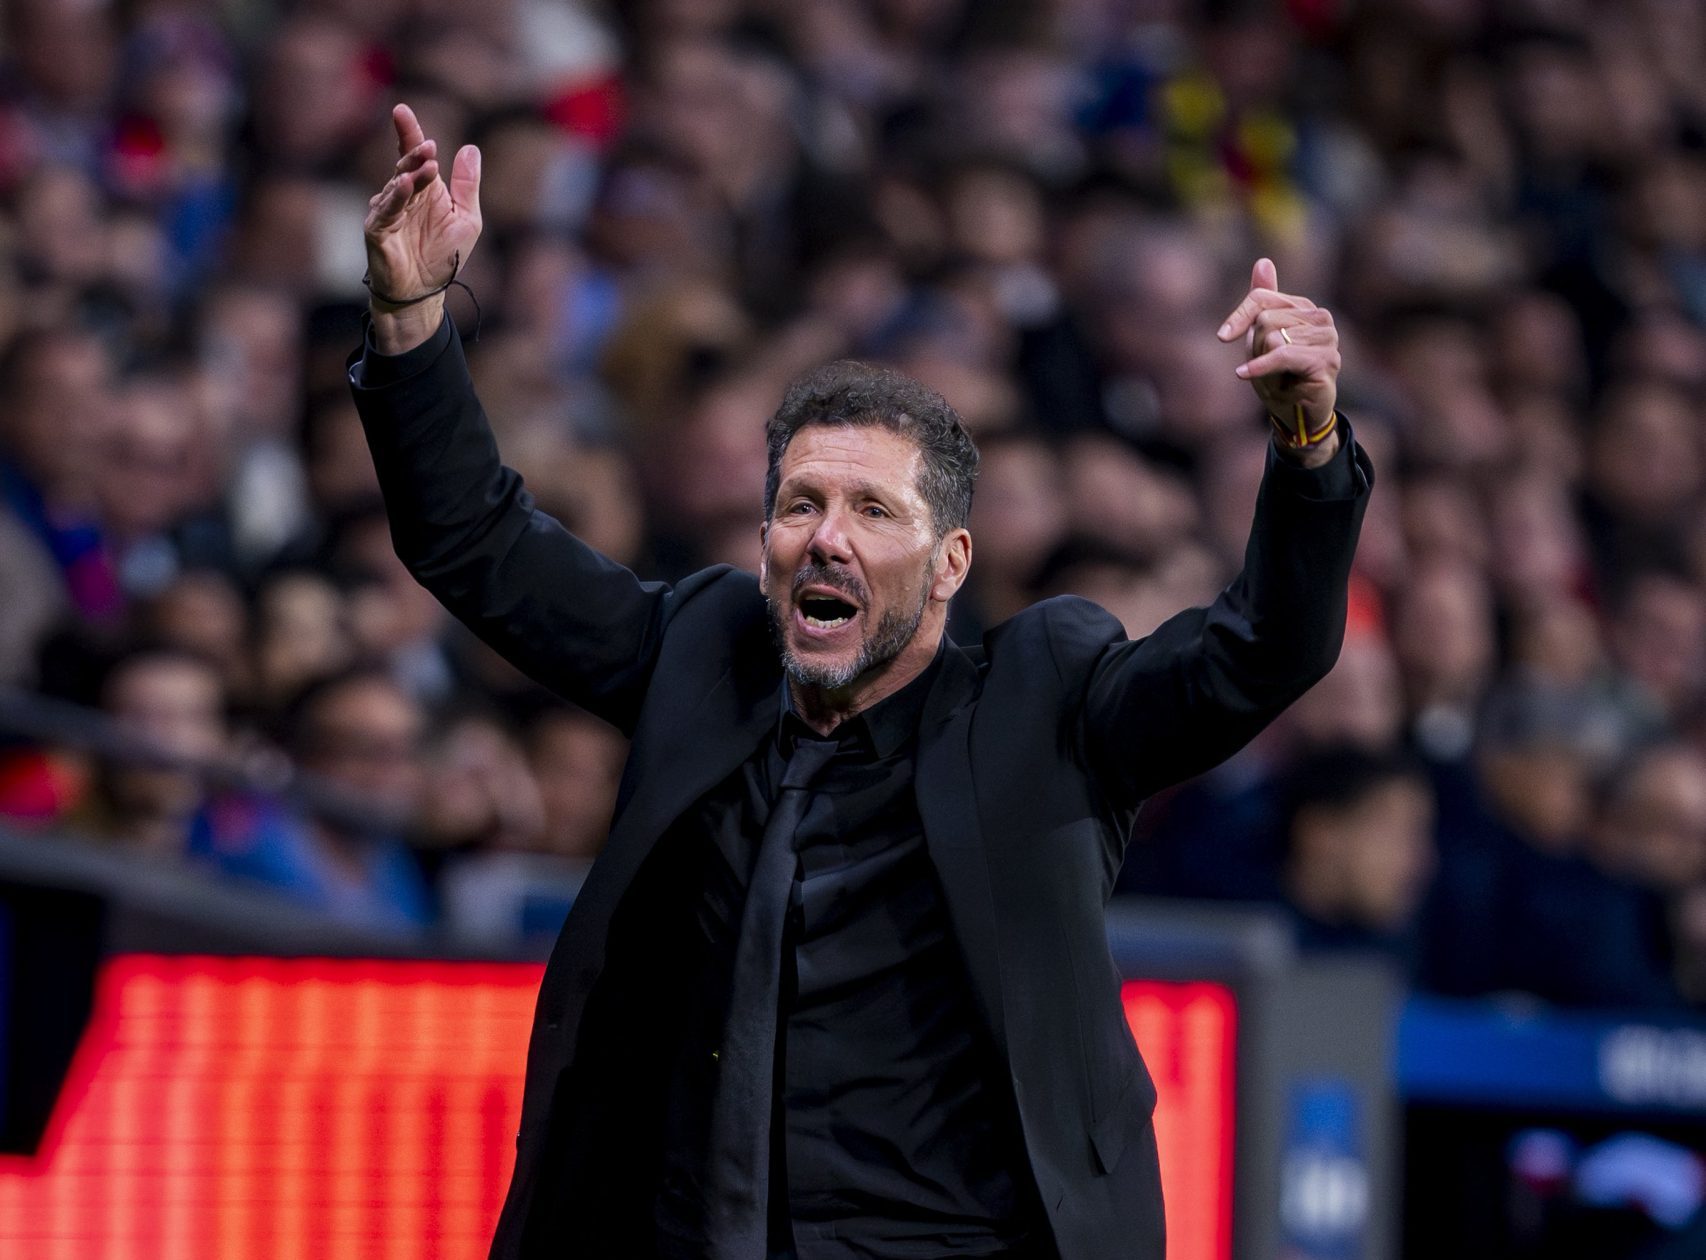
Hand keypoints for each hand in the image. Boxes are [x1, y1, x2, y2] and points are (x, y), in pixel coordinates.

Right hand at [363, 103, 482, 352]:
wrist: (423, 293)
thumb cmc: (443, 257)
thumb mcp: (466, 219)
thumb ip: (467, 186)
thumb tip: (470, 149)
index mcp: (424, 190)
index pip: (414, 156)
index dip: (409, 133)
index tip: (402, 110)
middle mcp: (402, 197)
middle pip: (405, 166)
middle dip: (415, 152)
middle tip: (428, 144)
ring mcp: (387, 212)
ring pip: (397, 185)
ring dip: (412, 173)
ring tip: (427, 163)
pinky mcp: (377, 230)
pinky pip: (385, 210)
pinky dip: (396, 197)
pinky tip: (404, 184)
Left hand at [1217, 258, 1341, 463]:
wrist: (1295, 416)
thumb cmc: (1277, 378)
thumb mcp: (1260, 339)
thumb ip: (1261, 301)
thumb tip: (1263, 261)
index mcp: (1303, 308)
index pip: (1262, 298)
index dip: (1239, 317)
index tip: (1223, 337)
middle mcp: (1320, 317)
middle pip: (1266, 320)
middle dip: (1255, 348)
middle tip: (1267, 368)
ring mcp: (1327, 338)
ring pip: (1272, 337)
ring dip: (1263, 364)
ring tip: (1278, 377)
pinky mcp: (1326, 360)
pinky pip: (1282, 354)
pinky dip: (1260, 366)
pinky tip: (1244, 374)